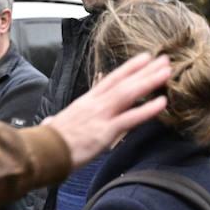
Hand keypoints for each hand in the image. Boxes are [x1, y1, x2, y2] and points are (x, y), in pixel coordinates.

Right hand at [44, 52, 170, 166]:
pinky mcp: (105, 132)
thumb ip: (57, 122)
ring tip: (167, 73)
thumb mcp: (55, 125)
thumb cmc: (47, 141)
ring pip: (129, 94)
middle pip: (124, 82)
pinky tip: (162, 103)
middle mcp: (95, 104)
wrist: (42, 151)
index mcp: (86, 101)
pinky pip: (129, 119)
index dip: (129, 68)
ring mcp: (101, 116)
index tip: (145, 58)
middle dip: (145, 70)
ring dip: (149, 82)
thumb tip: (49, 123)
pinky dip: (147, 110)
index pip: (110, 79)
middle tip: (165, 60)